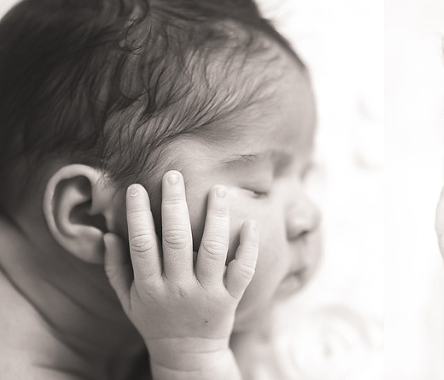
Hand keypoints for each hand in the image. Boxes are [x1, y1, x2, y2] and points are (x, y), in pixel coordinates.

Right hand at [103, 170, 258, 369]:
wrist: (187, 355)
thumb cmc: (154, 321)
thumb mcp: (128, 300)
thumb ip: (116, 268)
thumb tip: (108, 233)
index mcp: (150, 287)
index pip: (141, 244)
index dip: (138, 215)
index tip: (137, 187)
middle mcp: (178, 288)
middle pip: (176, 240)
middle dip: (173, 205)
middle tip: (174, 175)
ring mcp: (206, 292)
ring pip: (212, 250)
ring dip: (215, 217)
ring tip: (217, 189)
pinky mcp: (230, 298)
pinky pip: (242, 270)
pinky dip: (248, 247)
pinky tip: (249, 222)